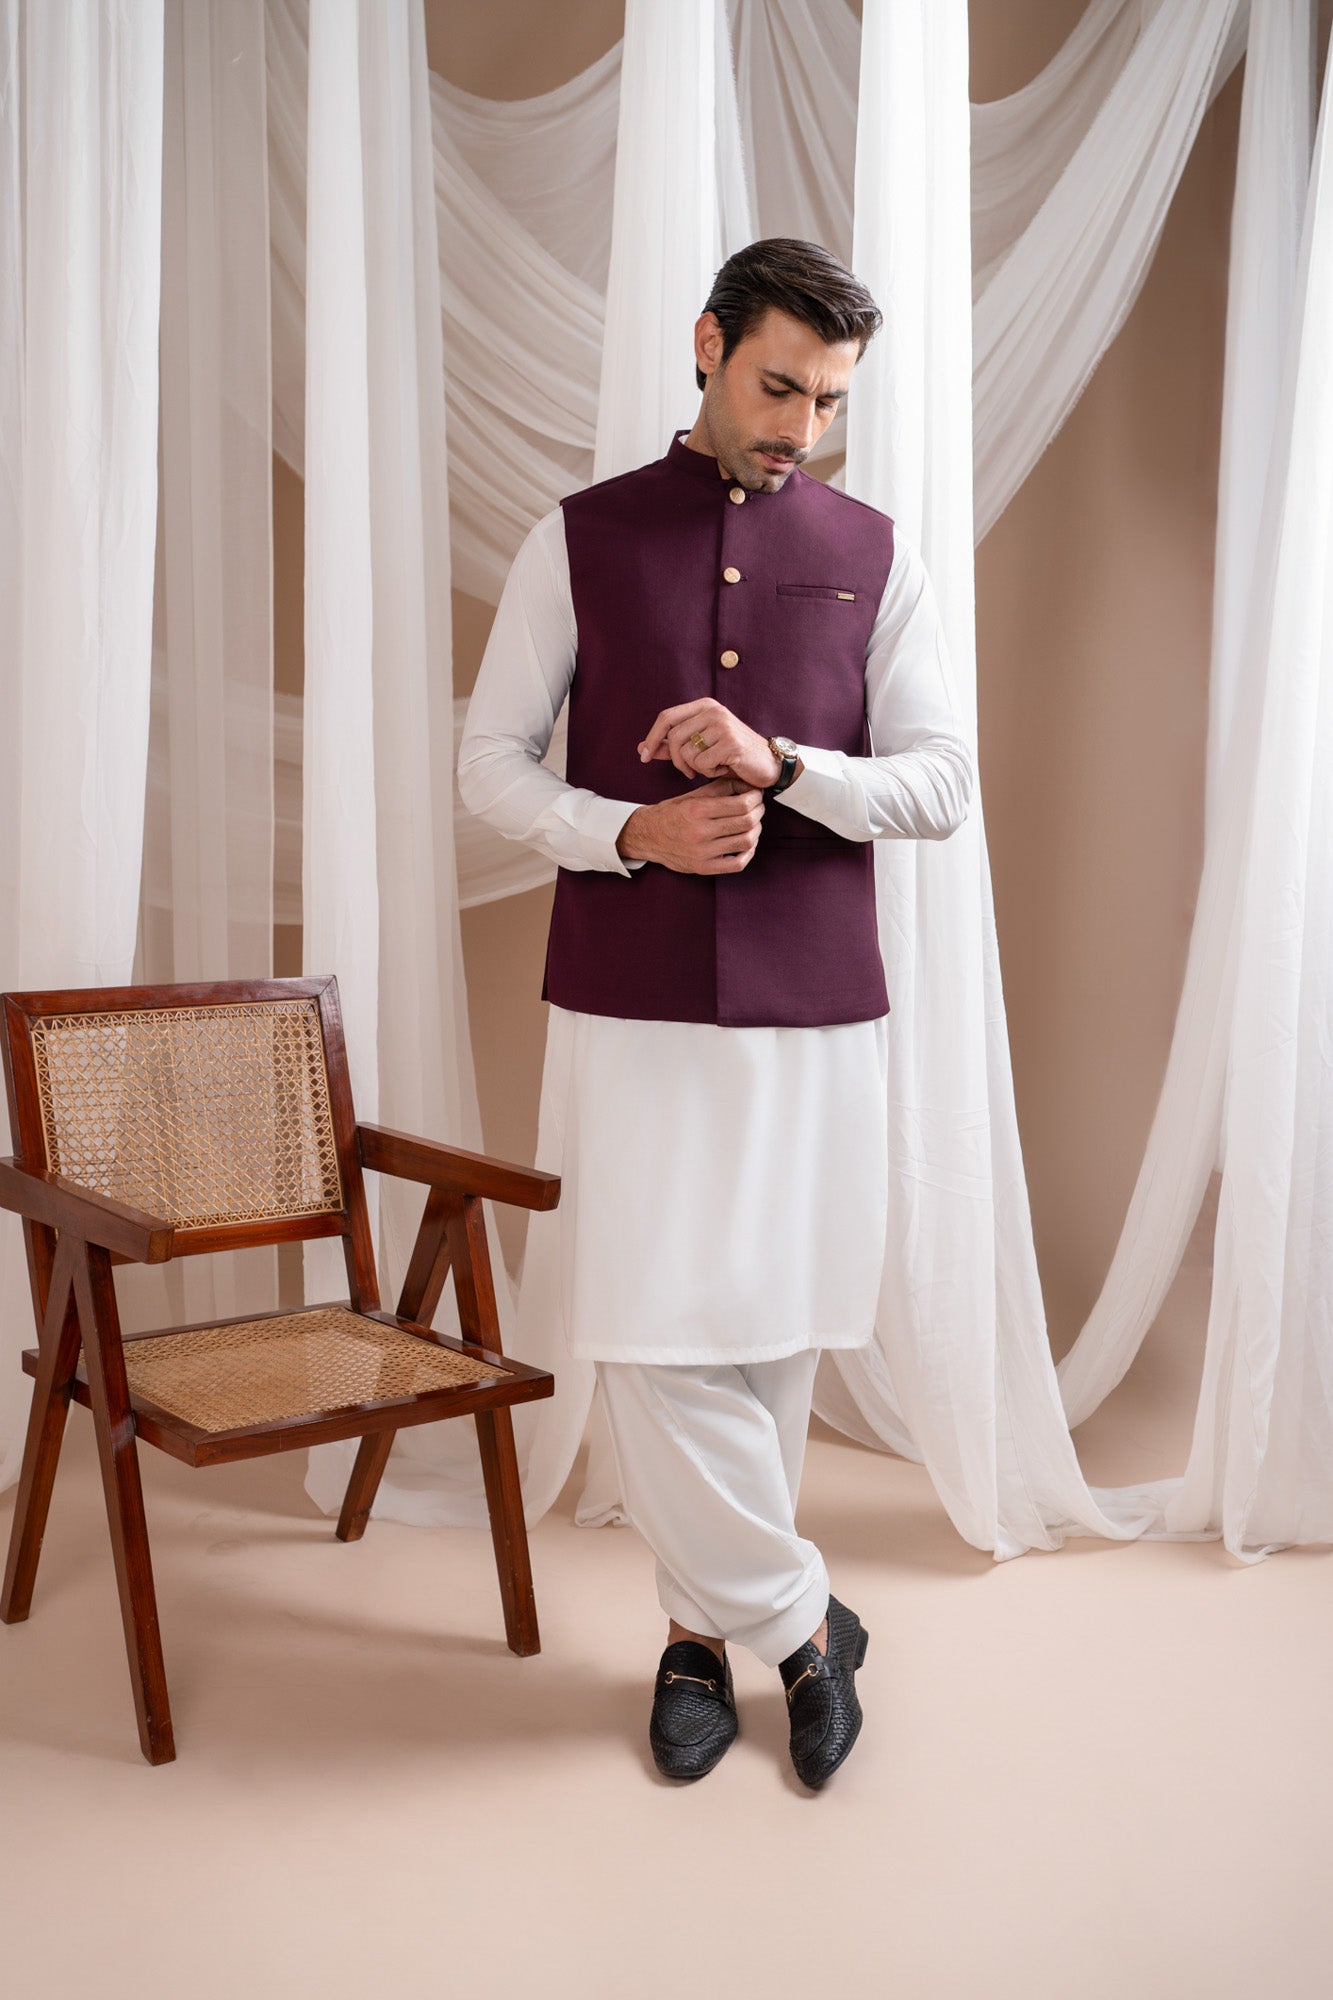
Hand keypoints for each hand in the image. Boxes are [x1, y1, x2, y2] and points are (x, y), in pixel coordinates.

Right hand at [617, 776, 764, 874]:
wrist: (647, 836)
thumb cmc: (672, 813)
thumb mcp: (692, 796)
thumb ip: (719, 789)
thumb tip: (746, 784)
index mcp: (697, 810)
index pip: (741, 805)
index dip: (755, 798)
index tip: (756, 795)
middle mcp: (700, 832)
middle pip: (746, 822)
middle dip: (759, 812)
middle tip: (758, 807)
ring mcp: (702, 852)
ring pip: (745, 842)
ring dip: (756, 831)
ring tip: (754, 824)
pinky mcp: (703, 868)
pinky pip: (737, 864)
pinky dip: (748, 853)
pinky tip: (747, 844)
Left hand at [638, 698, 780, 789]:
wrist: (769, 763)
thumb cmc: (732, 755)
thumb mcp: (701, 746)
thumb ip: (672, 746)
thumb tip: (642, 747)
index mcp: (704, 706)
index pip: (666, 717)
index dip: (652, 738)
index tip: (644, 757)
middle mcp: (713, 711)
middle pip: (674, 738)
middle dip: (676, 761)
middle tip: (688, 772)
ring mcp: (723, 726)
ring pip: (687, 752)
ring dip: (695, 767)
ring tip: (713, 766)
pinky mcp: (731, 744)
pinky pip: (702, 763)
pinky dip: (709, 772)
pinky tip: (723, 769)